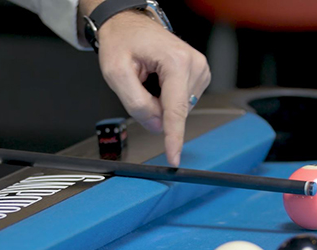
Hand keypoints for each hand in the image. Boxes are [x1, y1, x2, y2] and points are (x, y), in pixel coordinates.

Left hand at [94, 10, 210, 166]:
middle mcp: (194, 65)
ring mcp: (200, 70)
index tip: (174, 157)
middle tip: (139, 84)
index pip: (175, 110)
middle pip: (174, 111)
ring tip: (149, 78)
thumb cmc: (123, 41)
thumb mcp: (116, 73)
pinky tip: (158, 80)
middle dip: (155, 108)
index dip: (173, 138)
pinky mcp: (199, 75)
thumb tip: (155, 125)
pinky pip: (181, 102)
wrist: (130, 25)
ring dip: (160, 102)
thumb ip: (136, 104)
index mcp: (177, 62)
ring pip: (178, 109)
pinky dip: (166, 97)